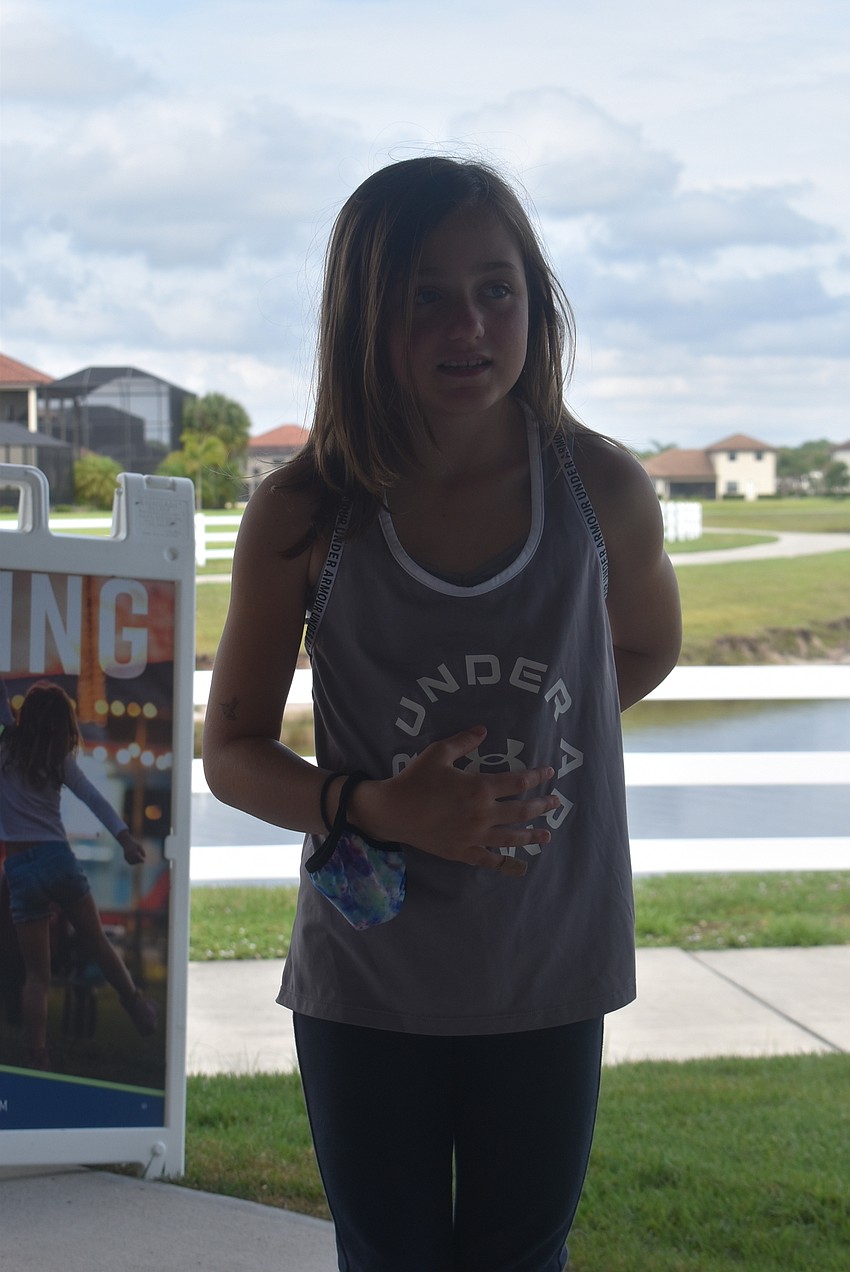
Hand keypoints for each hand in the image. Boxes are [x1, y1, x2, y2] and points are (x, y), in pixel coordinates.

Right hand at [118, 830, 145, 864]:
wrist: (126, 843)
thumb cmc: (134, 844)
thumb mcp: (139, 846)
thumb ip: (142, 851)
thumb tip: (145, 857)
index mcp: (133, 851)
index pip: (138, 858)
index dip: (141, 860)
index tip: (144, 861)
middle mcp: (129, 854)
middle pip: (135, 860)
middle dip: (139, 861)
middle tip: (142, 861)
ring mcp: (127, 856)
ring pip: (132, 862)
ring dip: (136, 862)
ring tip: (138, 860)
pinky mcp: (125, 857)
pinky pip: (129, 862)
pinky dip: (132, 862)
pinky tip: (135, 861)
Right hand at [350, 726, 558, 877]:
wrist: (392, 811)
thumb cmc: (415, 779)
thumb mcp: (438, 752)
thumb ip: (464, 741)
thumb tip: (483, 730)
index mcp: (480, 788)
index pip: (518, 782)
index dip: (536, 777)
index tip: (549, 773)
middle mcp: (483, 814)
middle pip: (522, 811)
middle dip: (542, 806)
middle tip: (556, 803)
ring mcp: (474, 836)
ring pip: (512, 837)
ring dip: (532, 835)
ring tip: (547, 834)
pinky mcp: (463, 852)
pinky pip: (489, 859)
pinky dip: (505, 862)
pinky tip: (518, 863)